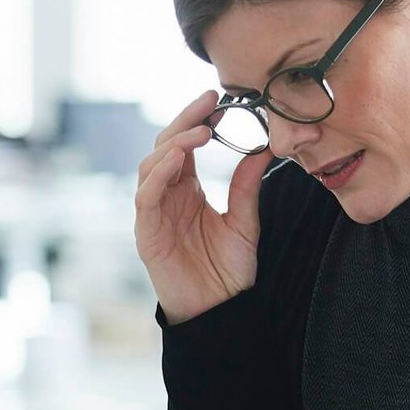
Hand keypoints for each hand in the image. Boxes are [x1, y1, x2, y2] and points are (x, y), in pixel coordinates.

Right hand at [135, 90, 275, 323]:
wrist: (220, 311)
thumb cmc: (227, 270)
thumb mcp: (244, 220)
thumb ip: (246, 185)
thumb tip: (263, 148)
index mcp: (187, 189)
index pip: (185, 144)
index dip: (198, 120)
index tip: (220, 98)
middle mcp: (167, 196)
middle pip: (165, 145)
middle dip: (186, 120)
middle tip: (210, 101)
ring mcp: (153, 213)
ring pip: (151, 165)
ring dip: (175, 143)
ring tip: (202, 129)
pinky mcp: (146, 233)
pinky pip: (146, 196)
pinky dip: (159, 174)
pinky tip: (178, 158)